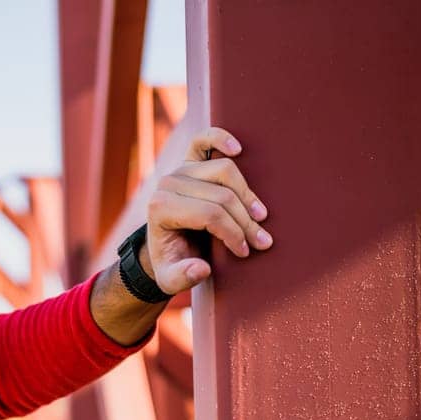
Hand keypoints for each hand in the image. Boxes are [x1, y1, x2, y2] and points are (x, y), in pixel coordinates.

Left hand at [142, 126, 273, 294]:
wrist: (166, 245)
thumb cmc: (172, 262)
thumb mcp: (170, 280)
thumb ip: (182, 277)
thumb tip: (201, 269)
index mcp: (160, 208)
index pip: (209, 215)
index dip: (233, 233)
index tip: (245, 251)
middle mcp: (168, 183)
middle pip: (221, 195)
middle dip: (245, 221)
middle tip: (260, 241)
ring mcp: (180, 168)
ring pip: (224, 171)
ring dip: (247, 194)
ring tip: (260, 217)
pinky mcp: (189, 160)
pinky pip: (204, 140)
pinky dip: (221, 138)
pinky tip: (238, 148)